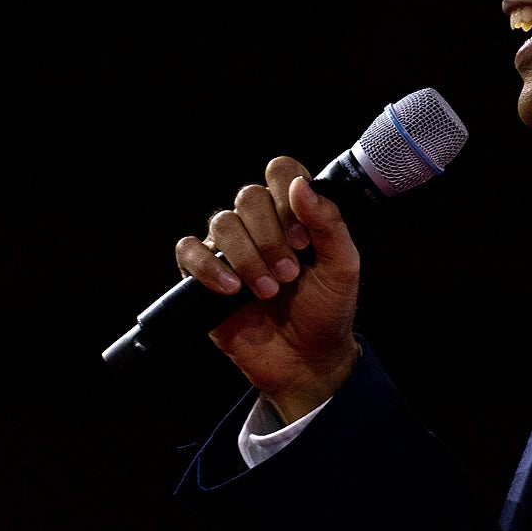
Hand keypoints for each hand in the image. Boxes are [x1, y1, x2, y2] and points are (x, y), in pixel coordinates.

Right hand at [175, 157, 362, 420]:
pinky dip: (208, 267)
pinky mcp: (204, 275)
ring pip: (221, 223)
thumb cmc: (327, 309)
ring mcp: (230, 248)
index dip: (287, 195)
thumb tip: (300, 185)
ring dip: (248, 257)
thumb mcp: (342, 265)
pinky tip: (231, 289)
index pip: (280, 172)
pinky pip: (189, 251)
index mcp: (293, 213)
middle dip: (271, 238)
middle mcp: (259, 224)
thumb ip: (328, 222)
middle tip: (290, 273)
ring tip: (269, 290)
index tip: (303, 238)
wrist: (306, 359)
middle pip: (248, 197)